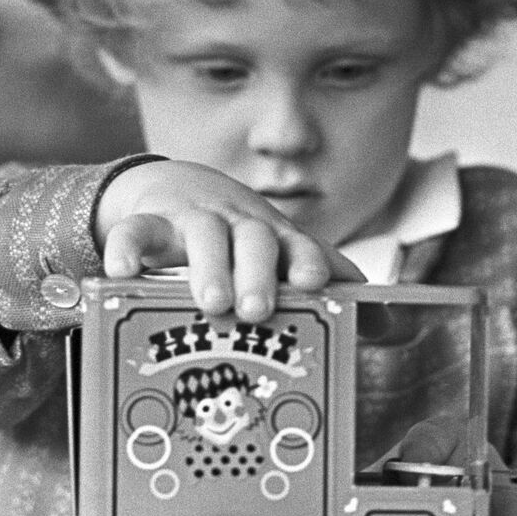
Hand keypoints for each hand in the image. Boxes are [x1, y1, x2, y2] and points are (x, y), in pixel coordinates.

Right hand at [96, 160, 361, 319]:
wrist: (182, 188)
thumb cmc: (245, 239)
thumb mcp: (286, 259)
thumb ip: (334, 291)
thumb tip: (391, 327)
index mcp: (277, 239)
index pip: (299, 246)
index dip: (306, 262)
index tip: (314, 284)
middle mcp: (240, 226)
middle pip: (253, 240)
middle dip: (257, 273)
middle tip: (256, 309)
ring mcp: (194, 221)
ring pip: (203, 236)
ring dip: (208, 267)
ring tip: (211, 303)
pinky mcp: (149, 222)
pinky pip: (136, 230)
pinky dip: (128, 248)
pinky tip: (124, 274)